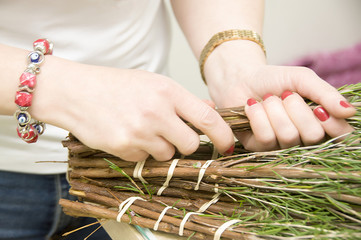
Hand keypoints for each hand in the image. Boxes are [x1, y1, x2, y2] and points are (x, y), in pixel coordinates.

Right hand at [33, 60, 234, 160]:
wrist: (74, 92)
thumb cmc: (114, 85)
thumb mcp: (152, 82)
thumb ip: (182, 99)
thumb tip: (210, 110)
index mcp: (167, 91)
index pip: (207, 118)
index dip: (223, 134)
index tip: (227, 144)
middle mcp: (156, 112)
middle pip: (190, 144)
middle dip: (186, 144)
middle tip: (172, 134)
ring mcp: (139, 132)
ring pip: (167, 154)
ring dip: (160, 147)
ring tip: (142, 130)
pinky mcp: (124, 148)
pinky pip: (144, 159)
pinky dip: (140, 152)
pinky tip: (127, 135)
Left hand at [204, 42, 355, 150]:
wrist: (241, 78)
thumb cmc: (273, 80)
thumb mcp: (302, 79)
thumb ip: (325, 93)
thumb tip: (349, 111)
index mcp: (319, 123)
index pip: (340, 136)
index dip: (333, 125)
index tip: (319, 108)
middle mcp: (302, 138)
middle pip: (313, 136)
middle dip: (297, 109)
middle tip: (286, 96)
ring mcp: (280, 145)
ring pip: (288, 136)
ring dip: (275, 110)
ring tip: (267, 100)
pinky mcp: (258, 148)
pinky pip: (266, 137)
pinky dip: (258, 115)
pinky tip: (252, 107)